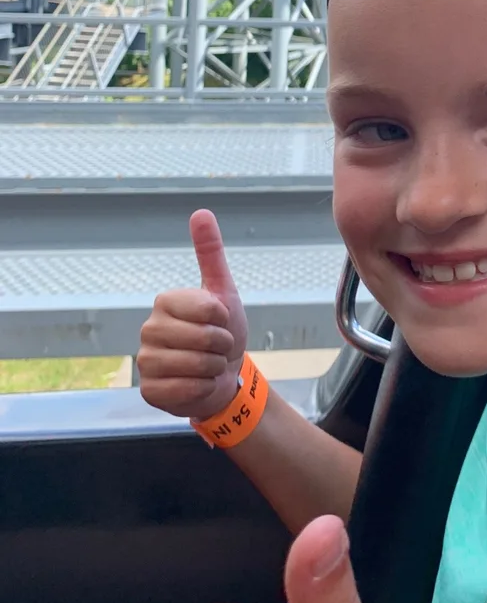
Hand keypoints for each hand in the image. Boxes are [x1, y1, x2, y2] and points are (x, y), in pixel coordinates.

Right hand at [138, 210, 248, 421]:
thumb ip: (210, 253)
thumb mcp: (223, 291)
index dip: (225, 319)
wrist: (222, 377)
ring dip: (214, 368)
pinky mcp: (148, 390)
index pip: (209, 309)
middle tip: (217, 347)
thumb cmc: (222, 332)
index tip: (220, 321)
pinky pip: (187, 390)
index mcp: (166, 302)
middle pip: (204, 338)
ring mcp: (145, 361)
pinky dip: (203, 389)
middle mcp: (149, 329)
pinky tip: (197, 384)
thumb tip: (201, 212)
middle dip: (222, 345)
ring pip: (196, 365)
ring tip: (208, 365)